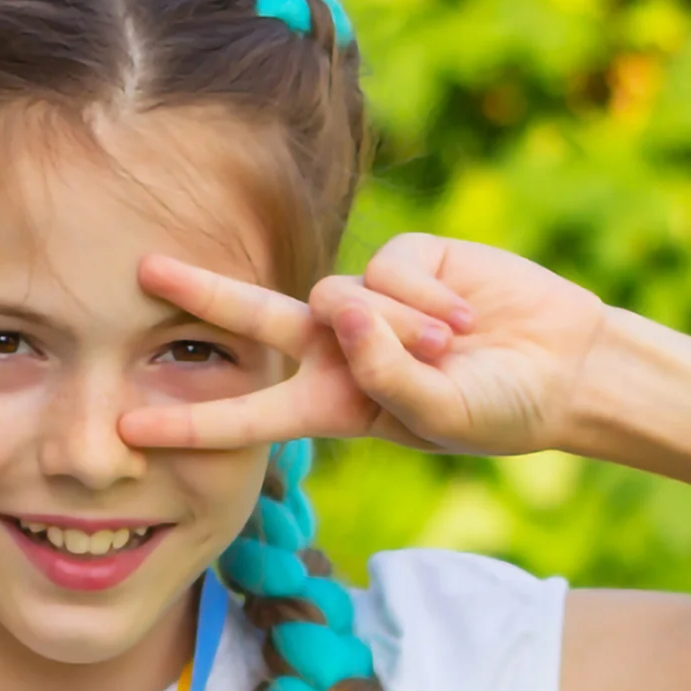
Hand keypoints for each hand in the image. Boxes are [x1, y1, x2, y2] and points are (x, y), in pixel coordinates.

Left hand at [121, 234, 608, 454]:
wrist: (563, 368)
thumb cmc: (496, 409)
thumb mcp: (439, 414)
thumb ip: (387, 373)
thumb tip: (342, 308)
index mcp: (327, 405)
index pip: (245, 417)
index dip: (188, 424)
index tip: (128, 430)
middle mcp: (334, 349)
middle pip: (251, 318)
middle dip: (200, 291)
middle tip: (143, 271)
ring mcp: (366, 302)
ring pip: (344, 299)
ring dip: (401, 331)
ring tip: (455, 350)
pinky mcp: (405, 260)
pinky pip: (390, 272)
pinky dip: (429, 301)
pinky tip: (468, 318)